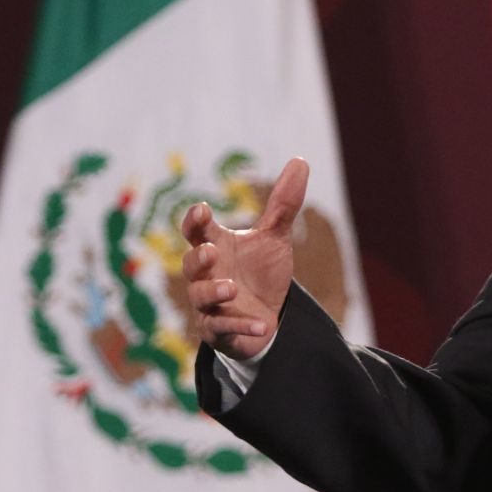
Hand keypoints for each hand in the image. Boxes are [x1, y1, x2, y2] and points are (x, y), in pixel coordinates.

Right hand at [180, 157, 308, 359]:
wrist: (266, 316)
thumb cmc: (261, 272)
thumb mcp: (275, 238)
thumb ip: (284, 204)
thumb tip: (301, 160)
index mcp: (215, 247)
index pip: (196, 231)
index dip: (195, 221)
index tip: (202, 210)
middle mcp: (206, 275)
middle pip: (191, 264)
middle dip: (198, 258)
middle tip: (212, 251)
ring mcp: (210, 305)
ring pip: (200, 298)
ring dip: (213, 292)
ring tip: (231, 288)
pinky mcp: (220, 331)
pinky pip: (224, 329)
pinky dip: (241, 327)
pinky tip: (262, 325)